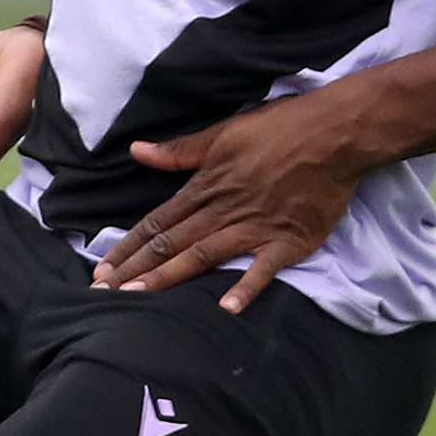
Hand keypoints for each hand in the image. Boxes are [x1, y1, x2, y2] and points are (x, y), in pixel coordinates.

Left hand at [92, 90, 385, 313]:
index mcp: (207, 185)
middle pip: (172, 243)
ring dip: (169, 278)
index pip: (158, 222)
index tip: (101, 269)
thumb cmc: (281, 128)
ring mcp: (255, 227)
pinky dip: (246, 287)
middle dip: (134, 269)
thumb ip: (180, 149)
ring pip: (203, 256)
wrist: (334, 134)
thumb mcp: (224, 132)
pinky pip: (263, 268)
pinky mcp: (287, 241)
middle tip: (101, 294)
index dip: (128, 246)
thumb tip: (137, 151)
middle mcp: (224, 209)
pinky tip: (226, 308)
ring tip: (137, 299)